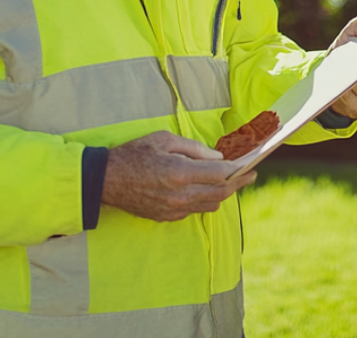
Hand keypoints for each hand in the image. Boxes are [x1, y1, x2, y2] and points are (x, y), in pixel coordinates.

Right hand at [99, 130, 255, 221]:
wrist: (106, 181)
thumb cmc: (134, 154)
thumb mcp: (164, 139)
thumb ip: (194, 149)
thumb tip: (217, 159)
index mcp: (180, 173)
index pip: (219, 175)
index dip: (238, 171)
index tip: (250, 166)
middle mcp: (180, 195)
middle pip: (220, 193)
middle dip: (238, 184)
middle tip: (250, 176)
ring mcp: (174, 209)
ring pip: (210, 205)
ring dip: (223, 194)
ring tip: (231, 182)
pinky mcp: (167, 217)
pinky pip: (194, 210)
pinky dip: (204, 200)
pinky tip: (205, 190)